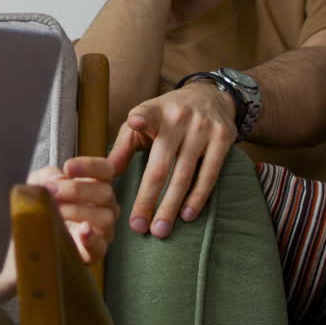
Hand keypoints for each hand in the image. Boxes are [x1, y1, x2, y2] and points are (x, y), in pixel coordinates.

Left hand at [27, 157, 118, 263]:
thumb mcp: (40, 183)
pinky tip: (81, 231)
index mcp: (96, 185)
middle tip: (52, 191)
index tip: (68, 167)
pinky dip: (92, 239)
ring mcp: (103, 229)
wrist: (32, 235)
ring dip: (78, 211)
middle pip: (105, 192)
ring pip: (105, 217)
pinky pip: (100, 246)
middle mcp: (105, 206)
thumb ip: (48, 175)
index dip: (90, 166)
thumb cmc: (43, 203)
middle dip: (76, 189)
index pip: (106, 170)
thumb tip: (58, 180)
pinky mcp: (95, 251)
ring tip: (57, 211)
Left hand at [106, 82, 236, 238]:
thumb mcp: (143, 121)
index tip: (135, 122)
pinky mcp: (223, 138)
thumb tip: (102, 177)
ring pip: (185, 174)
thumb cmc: (167, 115)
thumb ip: (123, 147)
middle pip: (161, 164)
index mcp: (154, 111)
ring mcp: (203, 128)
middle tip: (138, 226)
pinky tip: (187, 215)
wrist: (209, 95)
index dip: (142, 118)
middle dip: (148, 197)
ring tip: (160, 230)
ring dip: (171, 205)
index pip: (146, 113)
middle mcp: (179, 117)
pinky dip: (198, 197)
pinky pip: (209, 174)